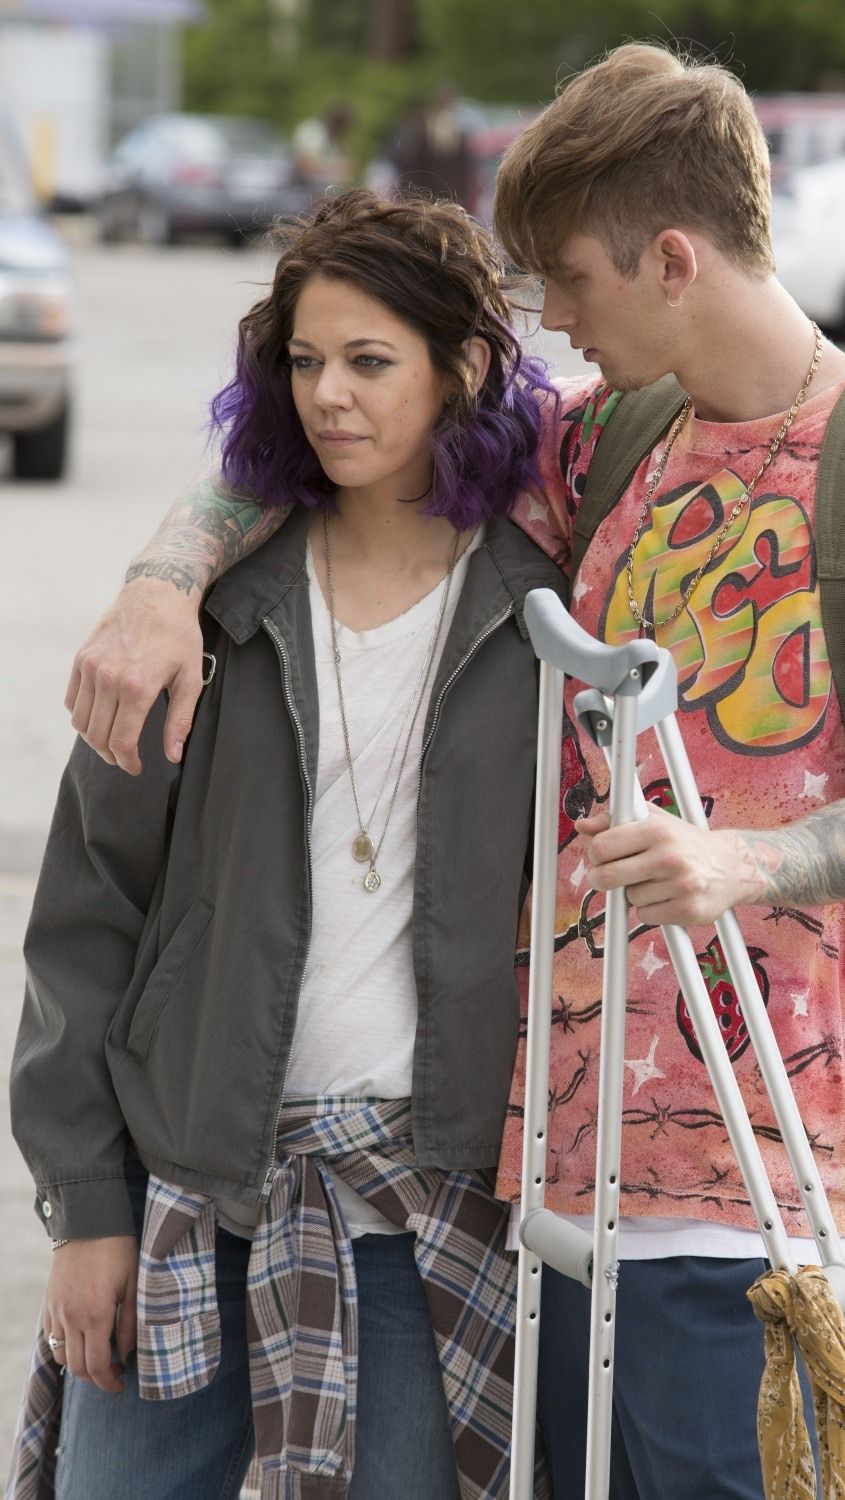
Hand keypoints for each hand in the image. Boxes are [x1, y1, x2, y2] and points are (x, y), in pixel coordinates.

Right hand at [44, 1236, 138, 1393]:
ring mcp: (56, 1311)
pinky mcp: (49, 1302)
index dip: (109, 1382)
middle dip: (95, 1379)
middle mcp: (71, 1318)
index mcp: (95, 1315)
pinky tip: (81, 1339)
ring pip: (61, 1355)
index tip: (121, 1385)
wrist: (88, 1221)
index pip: (97, 1366)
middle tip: (113, 1375)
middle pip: (77, 1367)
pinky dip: (64, 1346)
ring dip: (78, 1364)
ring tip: (98, 1358)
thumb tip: (127, 1353)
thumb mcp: (133, 1285)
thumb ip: (130, 1323)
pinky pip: (51, 1336)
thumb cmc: (118, 1250)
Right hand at [65, 578, 203, 773]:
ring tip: (110, 741)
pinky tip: (98, 718)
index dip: (127, 761)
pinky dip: (81, 716)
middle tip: (124, 758)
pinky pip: (72, 700)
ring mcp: (91, 667)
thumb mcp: (191, 678)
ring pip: (81, 721)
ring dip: (93, 739)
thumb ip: (180, 721)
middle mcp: (108, 679)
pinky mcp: (82, 659)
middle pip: (97, 736)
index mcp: (137, 688)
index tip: (135, 767)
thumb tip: (172, 756)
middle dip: (110, 755)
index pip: (121, 741)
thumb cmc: (179, 636)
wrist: (156, 595)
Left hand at [576, 806, 748, 927]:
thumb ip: (615, 820)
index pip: (602, 847)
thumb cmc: (685, 842)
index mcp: (657, 830)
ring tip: (655, 881)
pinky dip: (650, 910)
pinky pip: (646, 917)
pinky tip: (665, 897)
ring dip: (635, 894)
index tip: (602, 856)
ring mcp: (680, 885)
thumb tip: (582, 826)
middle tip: (610, 877)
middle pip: (607, 877)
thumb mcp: (653, 820)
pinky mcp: (688, 910)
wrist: (733, 866)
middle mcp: (669, 856)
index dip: (596, 854)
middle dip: (602, 879)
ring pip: (629, 899)